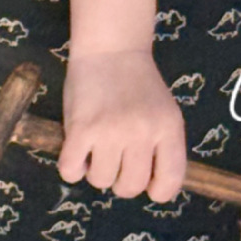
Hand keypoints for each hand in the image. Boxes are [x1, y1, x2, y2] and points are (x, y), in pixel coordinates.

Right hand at [58, 47, 186, 202]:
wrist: (111, 49)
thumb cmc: (138, 84)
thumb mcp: (164, 113)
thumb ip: (163, 147)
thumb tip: (155, 187)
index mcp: (168, 129)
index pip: (170, 181)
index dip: (157, 191)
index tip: (147, 184)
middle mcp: (141, 132)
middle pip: (131, 186)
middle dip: (121, 181)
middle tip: (115, 161)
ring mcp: (110, 131)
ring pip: (100, 181)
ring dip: (95, 171)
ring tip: (95, 150)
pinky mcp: (80, 128)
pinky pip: (71, 171)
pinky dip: (71, 168)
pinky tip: (76, 152)